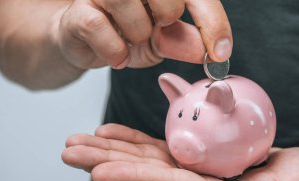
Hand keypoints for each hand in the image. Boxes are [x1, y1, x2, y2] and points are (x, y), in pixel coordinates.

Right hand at [53, 0, 232, 68]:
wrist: (85, 41)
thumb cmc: (125, 34)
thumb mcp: (161, 41)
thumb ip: (184, 42)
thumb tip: (208, 51)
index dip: (212, 22)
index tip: (221, 52)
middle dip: (167, 21)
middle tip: (155, 30)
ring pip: (129, 5)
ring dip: (138, 35)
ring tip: (131, 39)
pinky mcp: (78, 11)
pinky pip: (100, 28)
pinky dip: (114, 51)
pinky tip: (116, 55)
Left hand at [62, 124, 298, 180]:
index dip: (137, 178)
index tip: (100, 171)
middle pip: (146, 177)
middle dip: (108, 164)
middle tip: (71, 153)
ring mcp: (193, 180)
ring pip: (145, 163)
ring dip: (112, 151)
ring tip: (80, 142)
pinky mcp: (194, 165)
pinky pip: (158, 153)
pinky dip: (134, 142)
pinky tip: (112, 134)